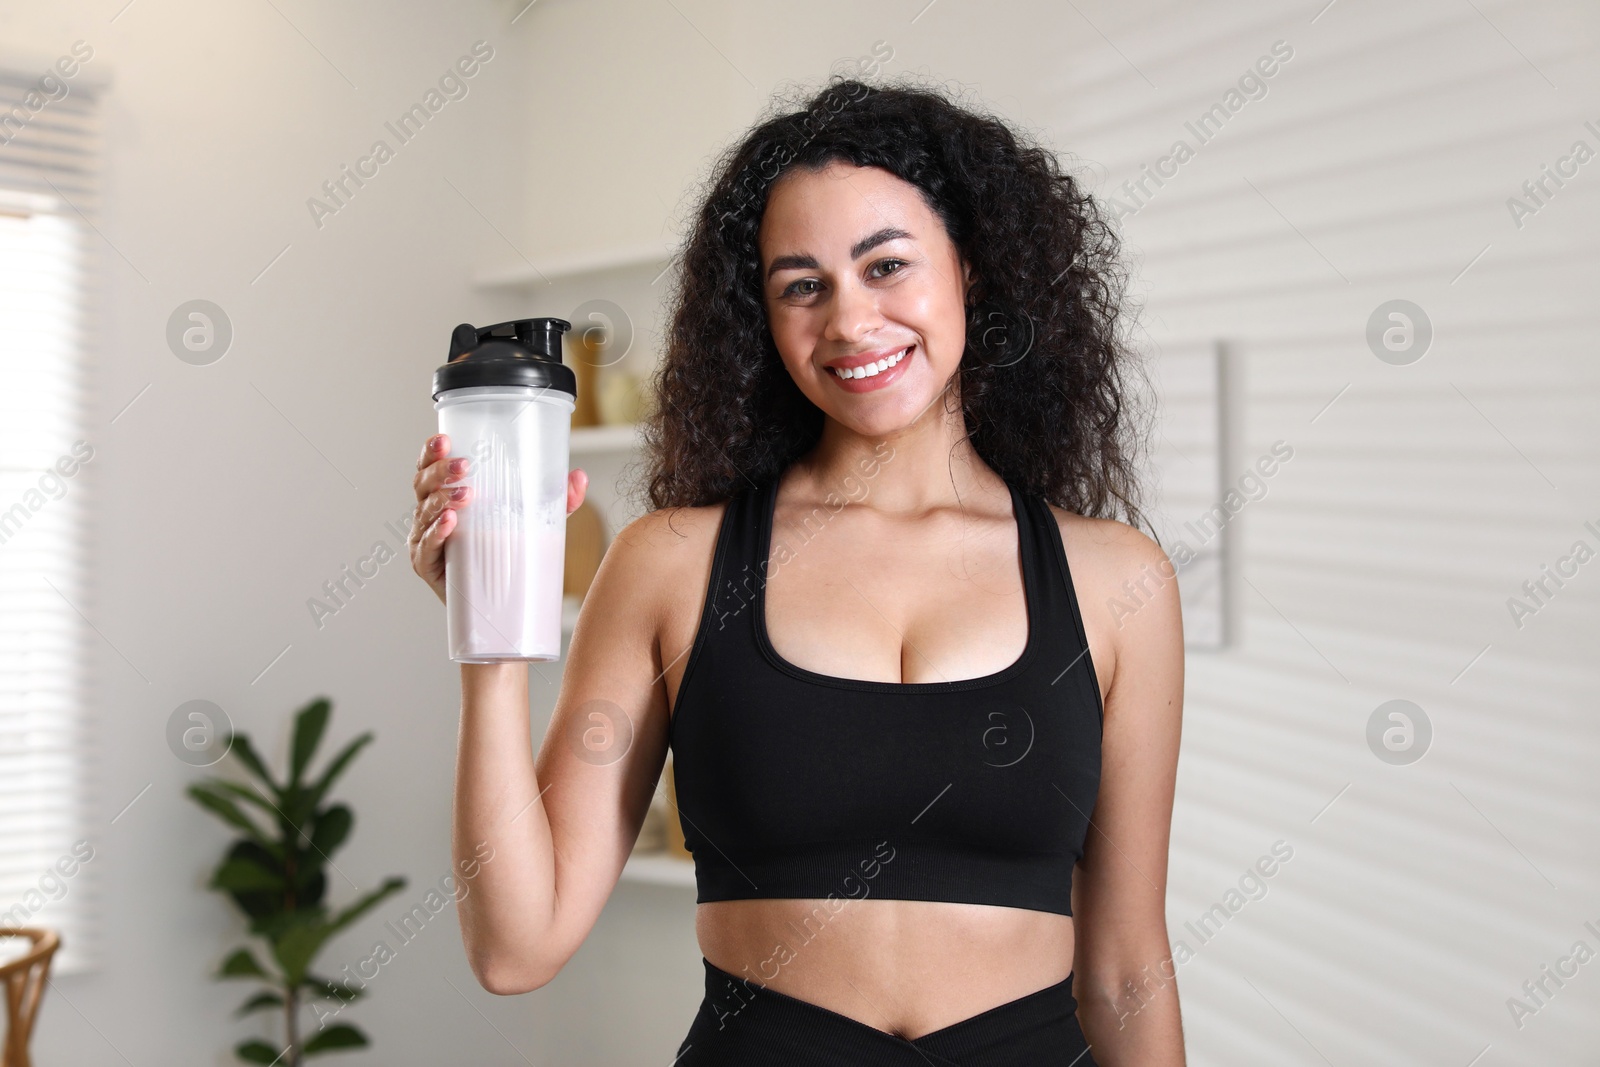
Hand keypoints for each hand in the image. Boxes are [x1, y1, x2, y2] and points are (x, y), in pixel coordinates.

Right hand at [409, 433, 589, 605]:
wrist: (496, 603)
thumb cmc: (505, 552)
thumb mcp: (533, 521)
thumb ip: (556, 500)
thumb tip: (578, 477)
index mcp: (446, 494)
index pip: (430, 466)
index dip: (431, 451)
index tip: (445, 439)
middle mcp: (430, 514)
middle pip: (423, 484)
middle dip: (440, 472)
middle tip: (464, 466)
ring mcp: (424, 539)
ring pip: (424, 512)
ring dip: (442, 500)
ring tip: (466, 495)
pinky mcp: (427, 565)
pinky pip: (426, 546)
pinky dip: (437, 532)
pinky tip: (450, 522)